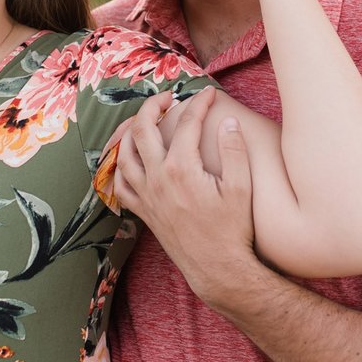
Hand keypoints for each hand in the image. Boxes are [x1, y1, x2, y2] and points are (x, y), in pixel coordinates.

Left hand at [115, 91, 262, 307]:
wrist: (216, 266)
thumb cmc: (232, 228)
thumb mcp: (241, 187)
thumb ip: (234, 150)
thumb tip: (229, 121)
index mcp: (182, 168)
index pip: (186, 123)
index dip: (198, 103)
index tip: (208, 94)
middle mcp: (157, 179)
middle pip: (142, 129)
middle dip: (153, 106)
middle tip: (167, 98)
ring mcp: (146, 196)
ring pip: (122, 155)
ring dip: (128, 132)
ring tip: (142, 121)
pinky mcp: (143, 212)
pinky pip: (119, 185)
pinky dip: (119, 168)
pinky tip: (128, 159)